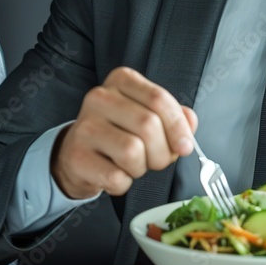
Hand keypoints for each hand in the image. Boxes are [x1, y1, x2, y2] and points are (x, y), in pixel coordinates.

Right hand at [51, 66, 196, 198]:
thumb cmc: (119, 133)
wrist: (78, 155)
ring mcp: (85, 126)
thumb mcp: (147, 115)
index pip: (159, 99)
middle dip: (162, 152)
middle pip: (148, 125)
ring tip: (133, 165)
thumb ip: (174, 116)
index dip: (178, 126)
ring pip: (132, 151)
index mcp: (122, 81)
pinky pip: (115, 177)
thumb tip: (190, 123)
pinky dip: (123, 183)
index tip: (185, 146)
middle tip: (157, 160)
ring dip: (141, 168)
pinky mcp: (76, 156)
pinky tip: (115, 174)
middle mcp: (100, 97)